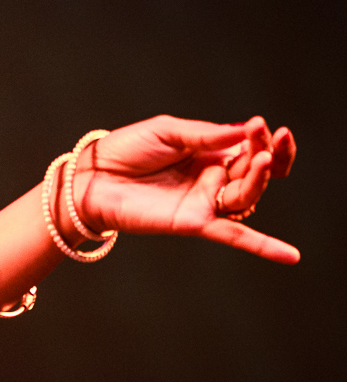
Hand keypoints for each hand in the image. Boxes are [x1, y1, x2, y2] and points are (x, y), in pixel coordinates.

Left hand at [74, 115, 298, 263]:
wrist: (90, 176)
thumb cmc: (126, 150)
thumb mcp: (167, 131)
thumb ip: (205, 134)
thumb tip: (245, 130)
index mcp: (210, 153)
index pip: (250, 148)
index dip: (262, 139)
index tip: (261, 125)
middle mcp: (213, 179)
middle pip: (255, 172)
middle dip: (265, 155)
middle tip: (266, 139)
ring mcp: (205, 202)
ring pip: (246, 196)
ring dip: (259, 180)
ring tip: (260, 162)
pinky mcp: (192, 223)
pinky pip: (233, 236)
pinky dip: (262, 246)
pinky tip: (290, 256)